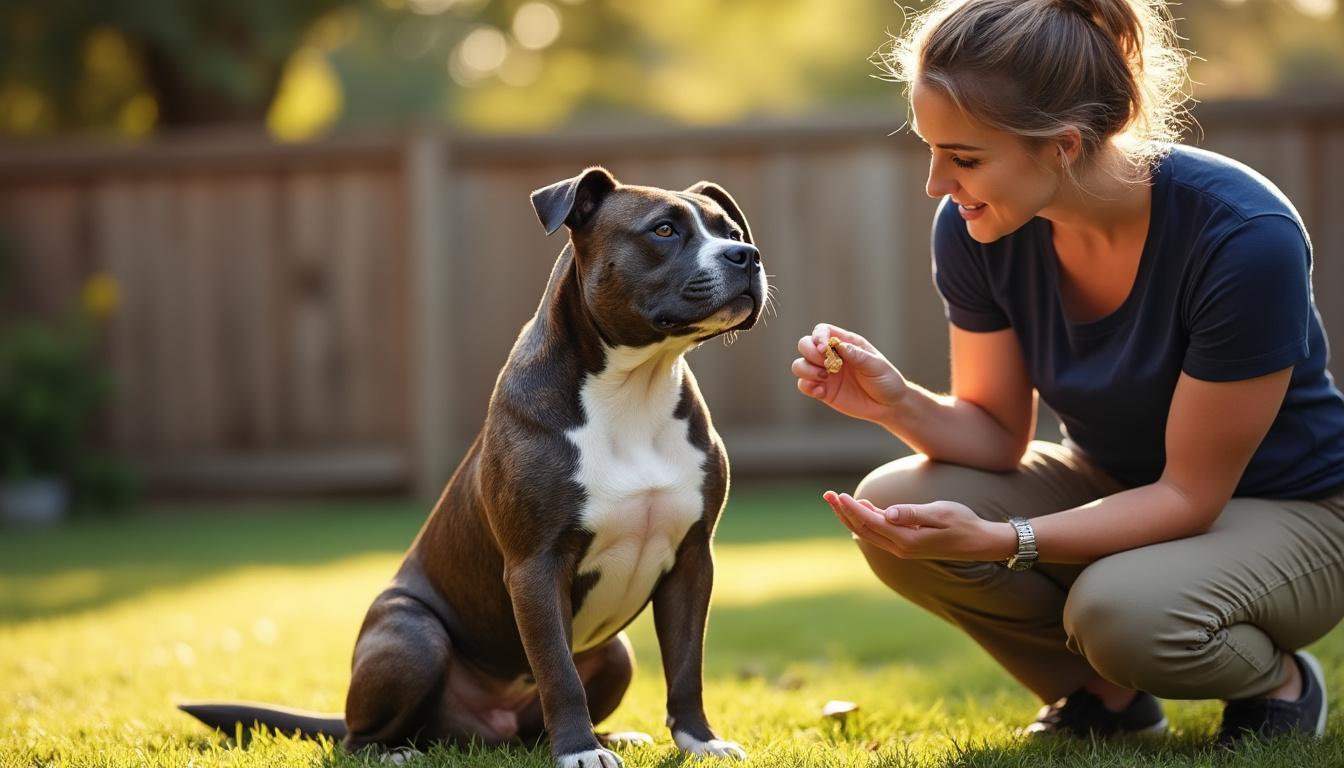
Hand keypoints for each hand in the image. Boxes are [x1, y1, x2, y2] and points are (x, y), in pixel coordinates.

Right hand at [791, 324, 908, 424]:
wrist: (889, 405)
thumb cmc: (886, 380)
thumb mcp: (877, 366)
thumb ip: (858, 356)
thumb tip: (839, 346)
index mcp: (845, 343)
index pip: (822, 331)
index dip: (818, 337)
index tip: (824, 349)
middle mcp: (832, 356)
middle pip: (805, 345)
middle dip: (810, 353)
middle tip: (827, 366)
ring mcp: (825, 373)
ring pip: (800, 365)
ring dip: (806, 370)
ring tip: (824, 378)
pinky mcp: (823, 391)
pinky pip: (804, 385)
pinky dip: (807, 387)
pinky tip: (822, 392)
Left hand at [821, 491, 1013, 561]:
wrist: (980, 542)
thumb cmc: (963, 523)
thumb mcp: (940, 514)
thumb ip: (913, 513)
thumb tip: (887, 513)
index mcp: (906, 541)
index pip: (870, 524)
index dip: (852, 509)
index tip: (838, 495)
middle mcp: (900, 548)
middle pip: (862, 530)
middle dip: (843, 512)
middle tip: (827, 495)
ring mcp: (902, 548)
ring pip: (868, 532)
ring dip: (851, 516)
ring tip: (835, 500)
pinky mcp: (906, 544)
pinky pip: (879, 532)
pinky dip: (866, 520)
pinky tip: (861, 508)